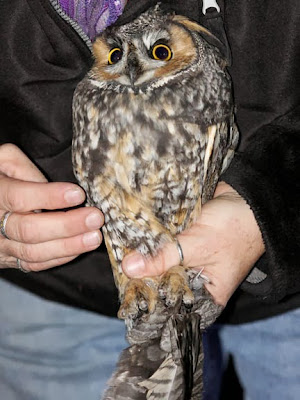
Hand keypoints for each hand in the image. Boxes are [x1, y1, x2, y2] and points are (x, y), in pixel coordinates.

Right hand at [0, 144, 102, 271]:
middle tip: (95, 218)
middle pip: (29, 230)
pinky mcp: (11, 258)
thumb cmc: (1, 178)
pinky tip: (81, 246)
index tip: (78, 194)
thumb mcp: (5, 160)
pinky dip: (61, 257)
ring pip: (34, 252)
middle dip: (66, 225)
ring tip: (94, 237)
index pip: (20, 198)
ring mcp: (2, 245)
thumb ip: (23, 167)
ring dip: (69, 246)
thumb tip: (48, 185)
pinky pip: (35, 264)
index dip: (50, 197)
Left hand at [122, 182, 264, 305]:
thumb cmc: (235, 229)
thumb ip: (164, 258)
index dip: (151, 298)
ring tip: (123, 257)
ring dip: (146, 258)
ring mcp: (190, 259)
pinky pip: (165, 246)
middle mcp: (198, 279)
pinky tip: (135, 242)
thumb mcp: (198, 247)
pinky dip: (153, 243)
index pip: (174, 304)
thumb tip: (130, 268)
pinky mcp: (184, 241)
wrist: (246, 198)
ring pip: (162, 262)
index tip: (127, 293)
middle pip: (165, 283)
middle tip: (121, 271)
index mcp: (208, 293)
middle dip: (144, 276)